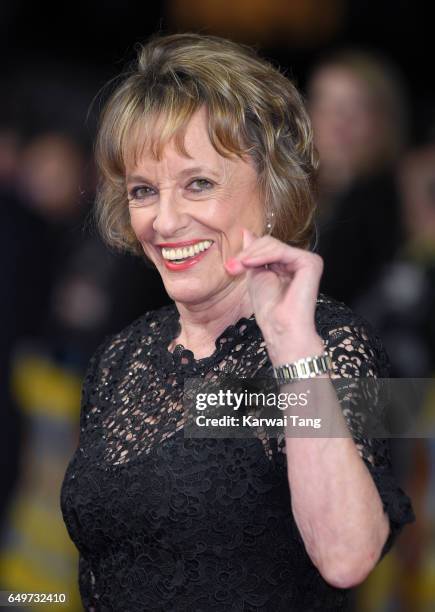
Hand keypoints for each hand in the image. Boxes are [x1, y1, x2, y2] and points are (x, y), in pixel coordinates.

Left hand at [224, 228, 323, 363]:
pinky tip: (251, 264)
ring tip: (239, 267)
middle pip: (269, 242)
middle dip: (247, 253)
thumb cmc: (269, 308)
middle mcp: (300, 261)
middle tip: (232, 267)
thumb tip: (246, 231)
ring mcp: (307, 261)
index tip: (230, 267)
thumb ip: (252, 254)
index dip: (247, 253)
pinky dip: (263, 255)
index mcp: (288, 263)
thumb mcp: (254, 275)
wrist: (279, 327)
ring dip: (251, 255)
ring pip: (273, 244)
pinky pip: (281, 250)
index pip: (266, 246)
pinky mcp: (311, 262)